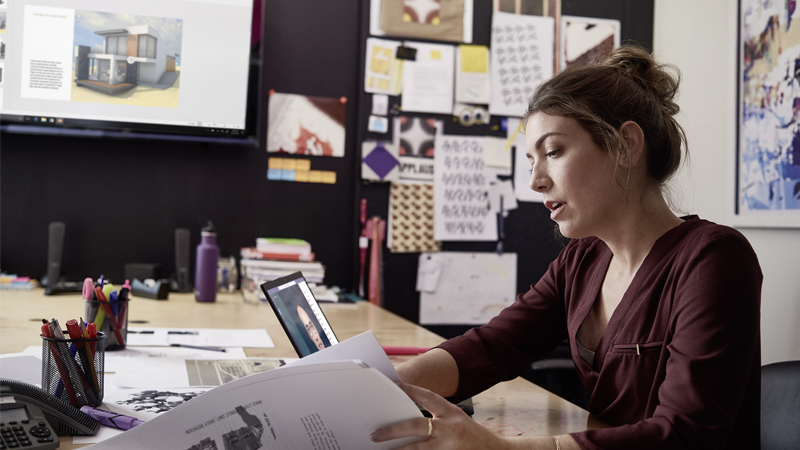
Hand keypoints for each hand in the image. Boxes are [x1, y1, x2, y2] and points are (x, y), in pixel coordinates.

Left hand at [370, 382, 507, 449]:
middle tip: (375, 435)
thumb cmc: (471, 435)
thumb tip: (407, 414)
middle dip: (394, 430)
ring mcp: (449, 446)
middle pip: (417, 426)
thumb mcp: (456, 418)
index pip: (427, 397)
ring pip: (418, 448)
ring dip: (399, 449)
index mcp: (452, 412)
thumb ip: (436, 415)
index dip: (410, 390)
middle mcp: (450, 428)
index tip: (392, 386)